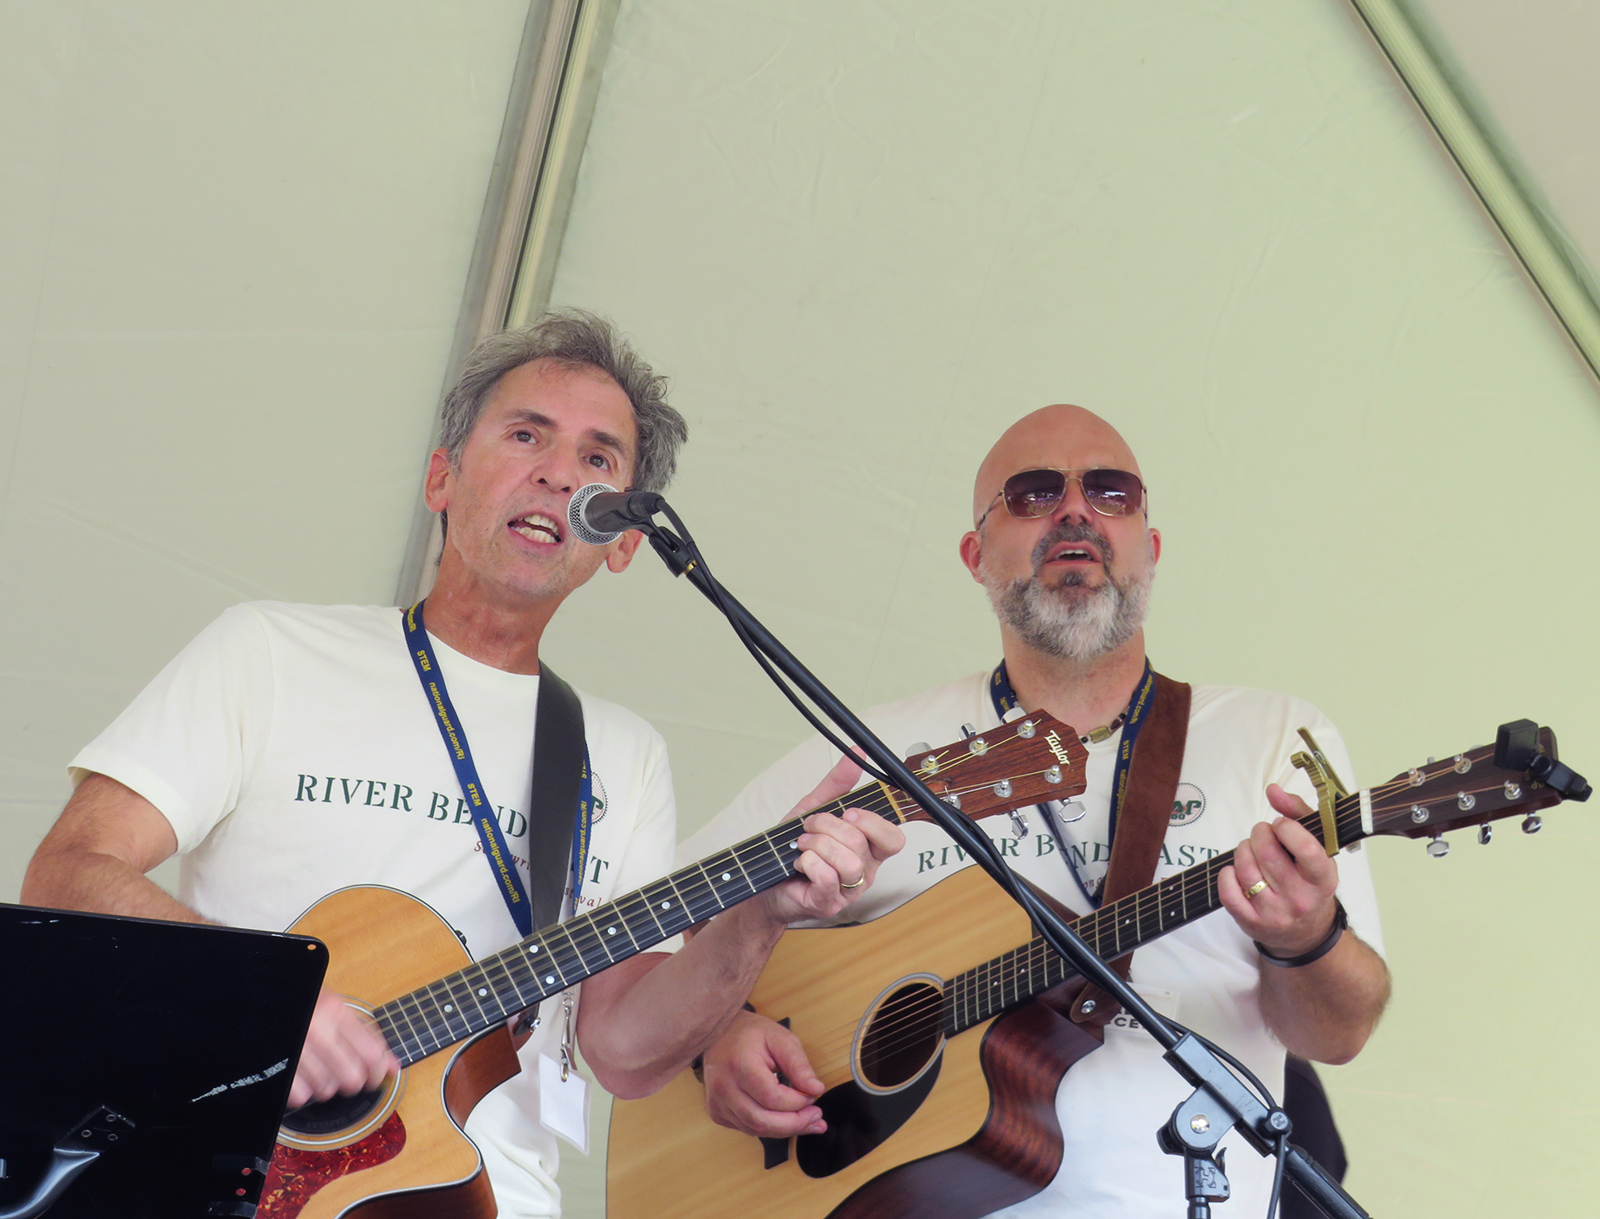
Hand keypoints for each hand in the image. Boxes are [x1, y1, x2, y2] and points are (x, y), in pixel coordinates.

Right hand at [287, 987, 399, 1108]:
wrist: (266, 996)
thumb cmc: (305, 1002)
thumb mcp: (336, 1008)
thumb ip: (367, 1035)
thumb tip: (394, 1066)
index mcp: (337, 1012)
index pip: (372, 1054)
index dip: (379, 1072)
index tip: (377, 1076)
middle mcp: (318, 1031)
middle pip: (352, 1077)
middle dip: (353, 1081)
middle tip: (347, 1074)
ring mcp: (297, 1049)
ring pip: (327, 1089)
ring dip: (327, 1086)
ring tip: (322, 1070)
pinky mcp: (279, 1066)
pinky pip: (301, 1095)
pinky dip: (304, 1091)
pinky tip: (304, 1076)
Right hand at [702, 1010, 826, 1136]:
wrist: (718, 1033)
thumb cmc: (751, 1034)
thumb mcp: (781, 1039)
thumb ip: (799, 1065)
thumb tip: (815, 1090)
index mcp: (739, 1064)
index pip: (772, 1098)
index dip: (797, 1102)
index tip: (813, 1095)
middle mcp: (724, 1087)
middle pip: (762, 1121)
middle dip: (794, 1124)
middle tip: (815, 1118)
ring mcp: (717, 1102)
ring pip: (755, 1129)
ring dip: (784, 1130)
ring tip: (807, 1122)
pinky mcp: (717, 1112)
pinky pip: (747, 1128)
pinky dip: (769, 1128)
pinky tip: (785, 1121)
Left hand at [758, 755, 904, 925]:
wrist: (764, 880)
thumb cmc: (793, 848)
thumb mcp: (815, 808)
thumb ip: (838, 783)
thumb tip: (858, 754)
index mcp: (869, 849)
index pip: (894, 838)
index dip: (873, 822)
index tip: (848, 813)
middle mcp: (865, 871)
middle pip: (862, 843)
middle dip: (828, 826)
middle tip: (809, 827)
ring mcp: (848, 891)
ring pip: (849, 862)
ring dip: (818, 845)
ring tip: (803, 845)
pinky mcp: (828, 903)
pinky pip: (828, 877)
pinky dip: (809, 862)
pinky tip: (800, 862)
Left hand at [1218, 786, 1340, 957]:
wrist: (1306, 932)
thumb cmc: (1309, 881)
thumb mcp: (1318, 848)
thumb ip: (1298, 813)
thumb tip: (1273, 790)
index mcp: (1322, 879)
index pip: (1306, 849)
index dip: (1287, 828)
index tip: (1282, 824)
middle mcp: (1300, 899)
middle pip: (1267, 853)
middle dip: (1259, 834)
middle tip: (1263, 834)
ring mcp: (1274, 914)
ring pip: (1245, 869)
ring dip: (1243, 850)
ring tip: (1252, 851)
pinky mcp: (1251, 923)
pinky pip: (1228, 892)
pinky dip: (1227, 874)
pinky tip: (1236, 870)